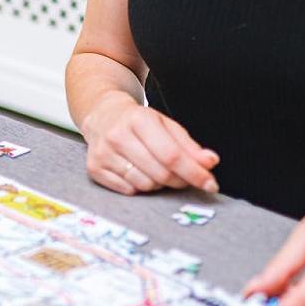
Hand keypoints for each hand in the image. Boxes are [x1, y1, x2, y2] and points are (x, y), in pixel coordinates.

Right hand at [81, 91, 218, 195]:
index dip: (194, 173)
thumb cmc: (138, 121)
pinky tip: (140, 172)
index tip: (210, 184)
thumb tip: (210, 163)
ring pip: (145, 184)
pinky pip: (128, 190)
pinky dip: (140, 186)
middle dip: (179, 180)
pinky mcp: (94, 168)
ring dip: (159, 184)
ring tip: (157, 170)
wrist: (102, 115)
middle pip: (160, 173)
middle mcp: (117, 136)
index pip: (172, 155)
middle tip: (184, 177)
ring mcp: (103, 153)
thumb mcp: (166, 125)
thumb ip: (189, 146)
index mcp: (139, 120)